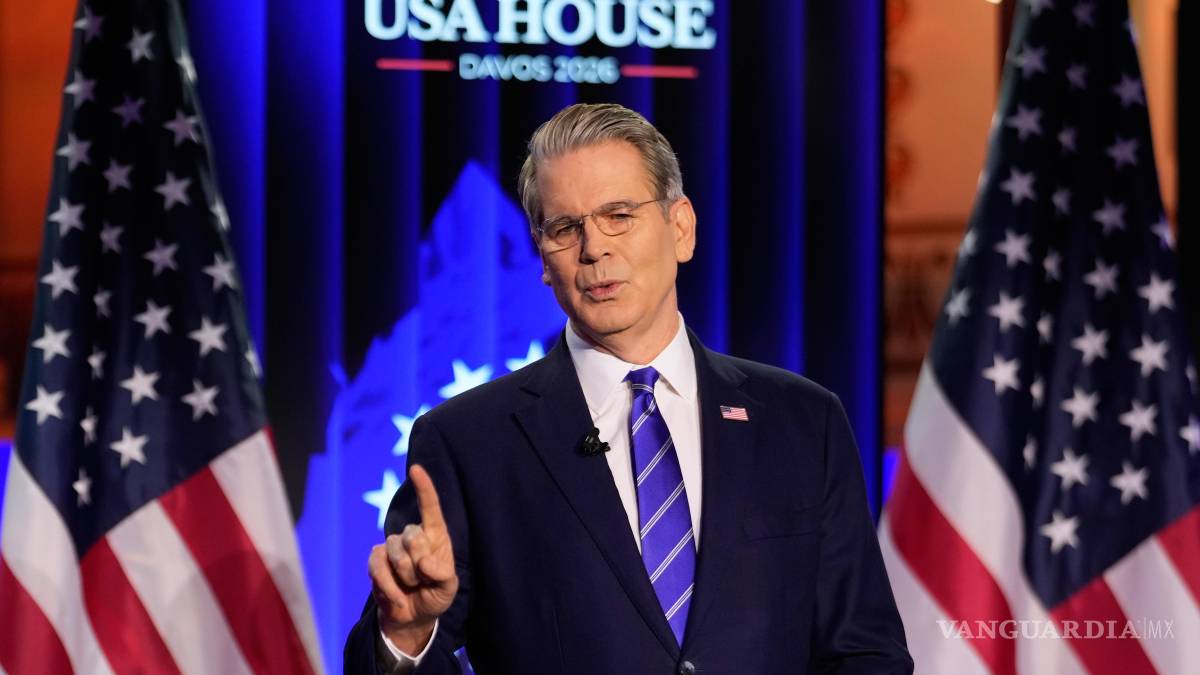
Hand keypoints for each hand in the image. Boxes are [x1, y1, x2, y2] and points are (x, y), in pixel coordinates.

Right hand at [369, 464, 458, 653]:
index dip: (424, 487)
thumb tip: (424, 562)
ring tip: (411, 587)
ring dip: (405, 577)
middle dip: (419, 565)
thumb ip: (443, 574)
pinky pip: (378, 567)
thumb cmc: (434, 596)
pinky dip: (389, 586)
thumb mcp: (448, 589)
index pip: (430, 507)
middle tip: (423, 581)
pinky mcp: (376, 559)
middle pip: (413, 537)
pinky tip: (398, 596)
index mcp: (436, 535)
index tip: (416, 469)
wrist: (412, 616)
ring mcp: (392, 546)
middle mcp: (414, 535)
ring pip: (396, 553)